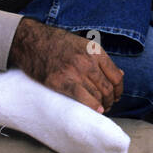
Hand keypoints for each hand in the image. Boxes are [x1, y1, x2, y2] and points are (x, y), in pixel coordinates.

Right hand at [7, 18, 123, 112]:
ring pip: (97, 95)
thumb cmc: (58, 43)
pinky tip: (95, 110)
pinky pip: (83, 98)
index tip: (117, 95)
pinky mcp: (61, 82)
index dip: (119, 89)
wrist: (32, 41)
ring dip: (102, 105)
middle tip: (108, 105)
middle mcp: (88, 62)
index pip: (116, 76)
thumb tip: (120, 74)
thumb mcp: (84, 45)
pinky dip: (92, 107)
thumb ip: (101, 59)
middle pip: (108, 88)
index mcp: (96, 52)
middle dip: (111, 100)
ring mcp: (75, 72)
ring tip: (101, 109)